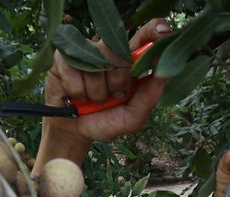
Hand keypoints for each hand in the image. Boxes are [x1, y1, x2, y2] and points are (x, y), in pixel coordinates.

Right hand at [43, 18, 171, 144]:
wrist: (75, 132)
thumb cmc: (105, 121)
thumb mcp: (132, 118)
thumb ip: (148, 99)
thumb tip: (165, 75)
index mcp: (130, 63)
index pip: (144, 37)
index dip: (153, 31)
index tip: (163, 32)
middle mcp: (109, 53)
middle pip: (119, 53)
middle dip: (118, 82)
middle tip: (115, 96)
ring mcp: (86, 52)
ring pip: (96, 62)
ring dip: (97, 91)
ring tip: (95, 99)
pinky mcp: (63, 57)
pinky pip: (73, 68)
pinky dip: (77, 89)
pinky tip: (76, 96)